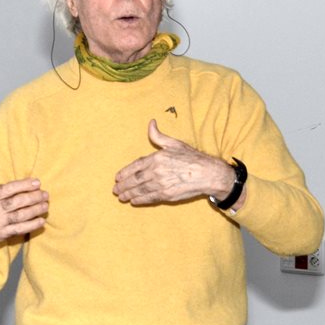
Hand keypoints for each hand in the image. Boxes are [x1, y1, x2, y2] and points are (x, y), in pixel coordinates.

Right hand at [0, 154, 48, 258]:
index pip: (8, 188)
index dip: (24, 185)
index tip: (36, 182)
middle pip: (18, 202)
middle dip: (34, 197)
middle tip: (45, 194)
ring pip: (21, 215)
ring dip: (35, 210)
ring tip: (46, 205)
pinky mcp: (2, 234)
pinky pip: (19, 229)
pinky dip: (31, 226)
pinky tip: (41, 221)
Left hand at [113, 120, 235, 205]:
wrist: (209, 174)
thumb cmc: (192, 158)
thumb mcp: (174, 143)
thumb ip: (158, 136)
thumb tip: (150, 123)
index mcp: (156, 158)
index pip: (135, 166)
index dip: (124, 173)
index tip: (117, 177)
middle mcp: (156, 171)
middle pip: (135, 180)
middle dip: (123, 185)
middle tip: (115, 190)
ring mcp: (160, 184)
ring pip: (140, 190)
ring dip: (128, 194)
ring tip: (121, 197)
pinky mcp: (167, 195)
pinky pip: (149, 198)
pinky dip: (140, 200)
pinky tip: (133, 201)